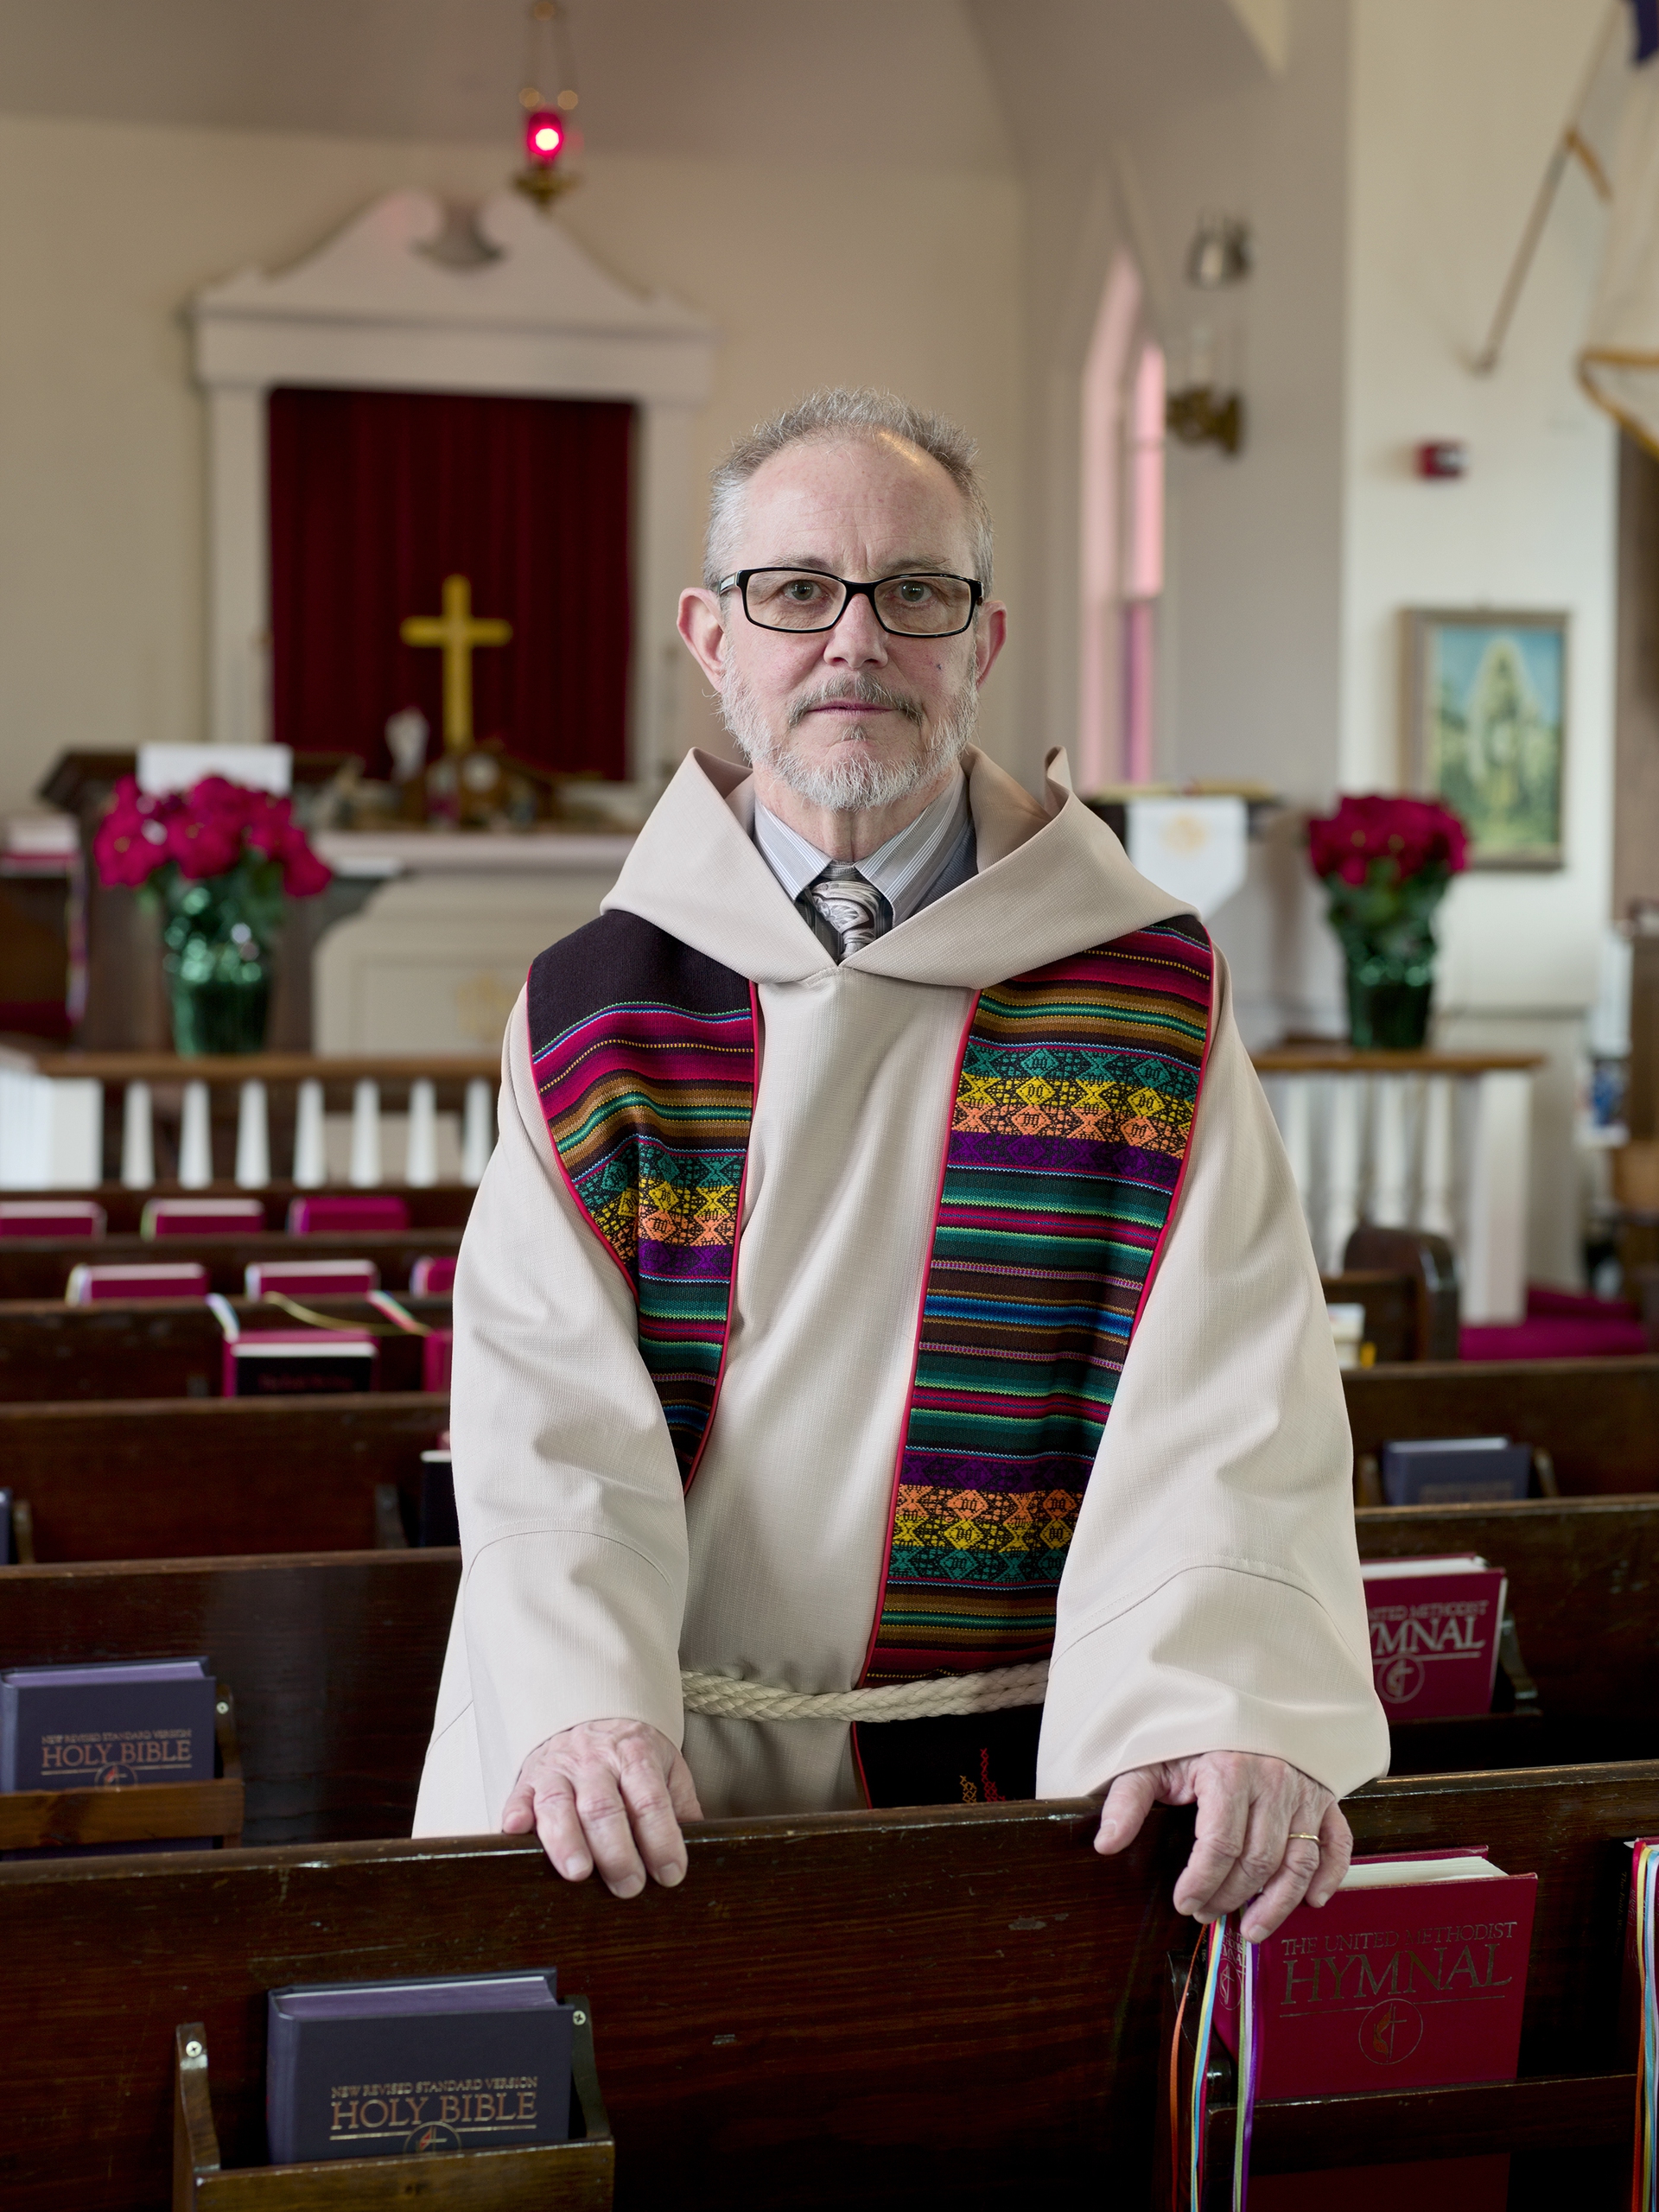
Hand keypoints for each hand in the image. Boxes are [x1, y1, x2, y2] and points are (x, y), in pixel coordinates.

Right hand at [501, 1718, 702, 1897]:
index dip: (662, 1838)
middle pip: (603, 1807)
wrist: (591, 1713)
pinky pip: (517, 1796)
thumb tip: (706, 1847)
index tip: (672, 1873)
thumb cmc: (632, 1752)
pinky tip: (517, 1832)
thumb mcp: (667, 1766)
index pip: (650, 1799)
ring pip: (559, 1803)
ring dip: (567, 1840)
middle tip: (629, 1885)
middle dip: (617, 1850)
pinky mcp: (528, 1780)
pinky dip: (516, 1815)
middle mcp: (595, 1761)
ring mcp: (558, 1769)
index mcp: (636, 1755)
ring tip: (579, 1872)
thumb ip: (682, 1806)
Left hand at [1093, 1750, 1350, 1942]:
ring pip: (1299, 1861)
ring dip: (1278, 1904)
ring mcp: (1303, 1790)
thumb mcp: (1153, 1757)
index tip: (1184, 1901)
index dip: (1200, 1882)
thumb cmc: (1192, 1731)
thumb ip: (1128, 1799)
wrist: (1235, 1694)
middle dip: (1229, 1896)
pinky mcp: (1324, 1795)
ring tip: (1251, 1929)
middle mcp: (1273, 1781)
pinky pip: (1336, 1842)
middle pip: (1258, 1860)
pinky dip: (1330, 1876)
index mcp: (1229, 1771)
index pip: (1220, 1846)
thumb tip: (1106, 1843)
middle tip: (1207, 1912)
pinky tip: (1311, 1901)